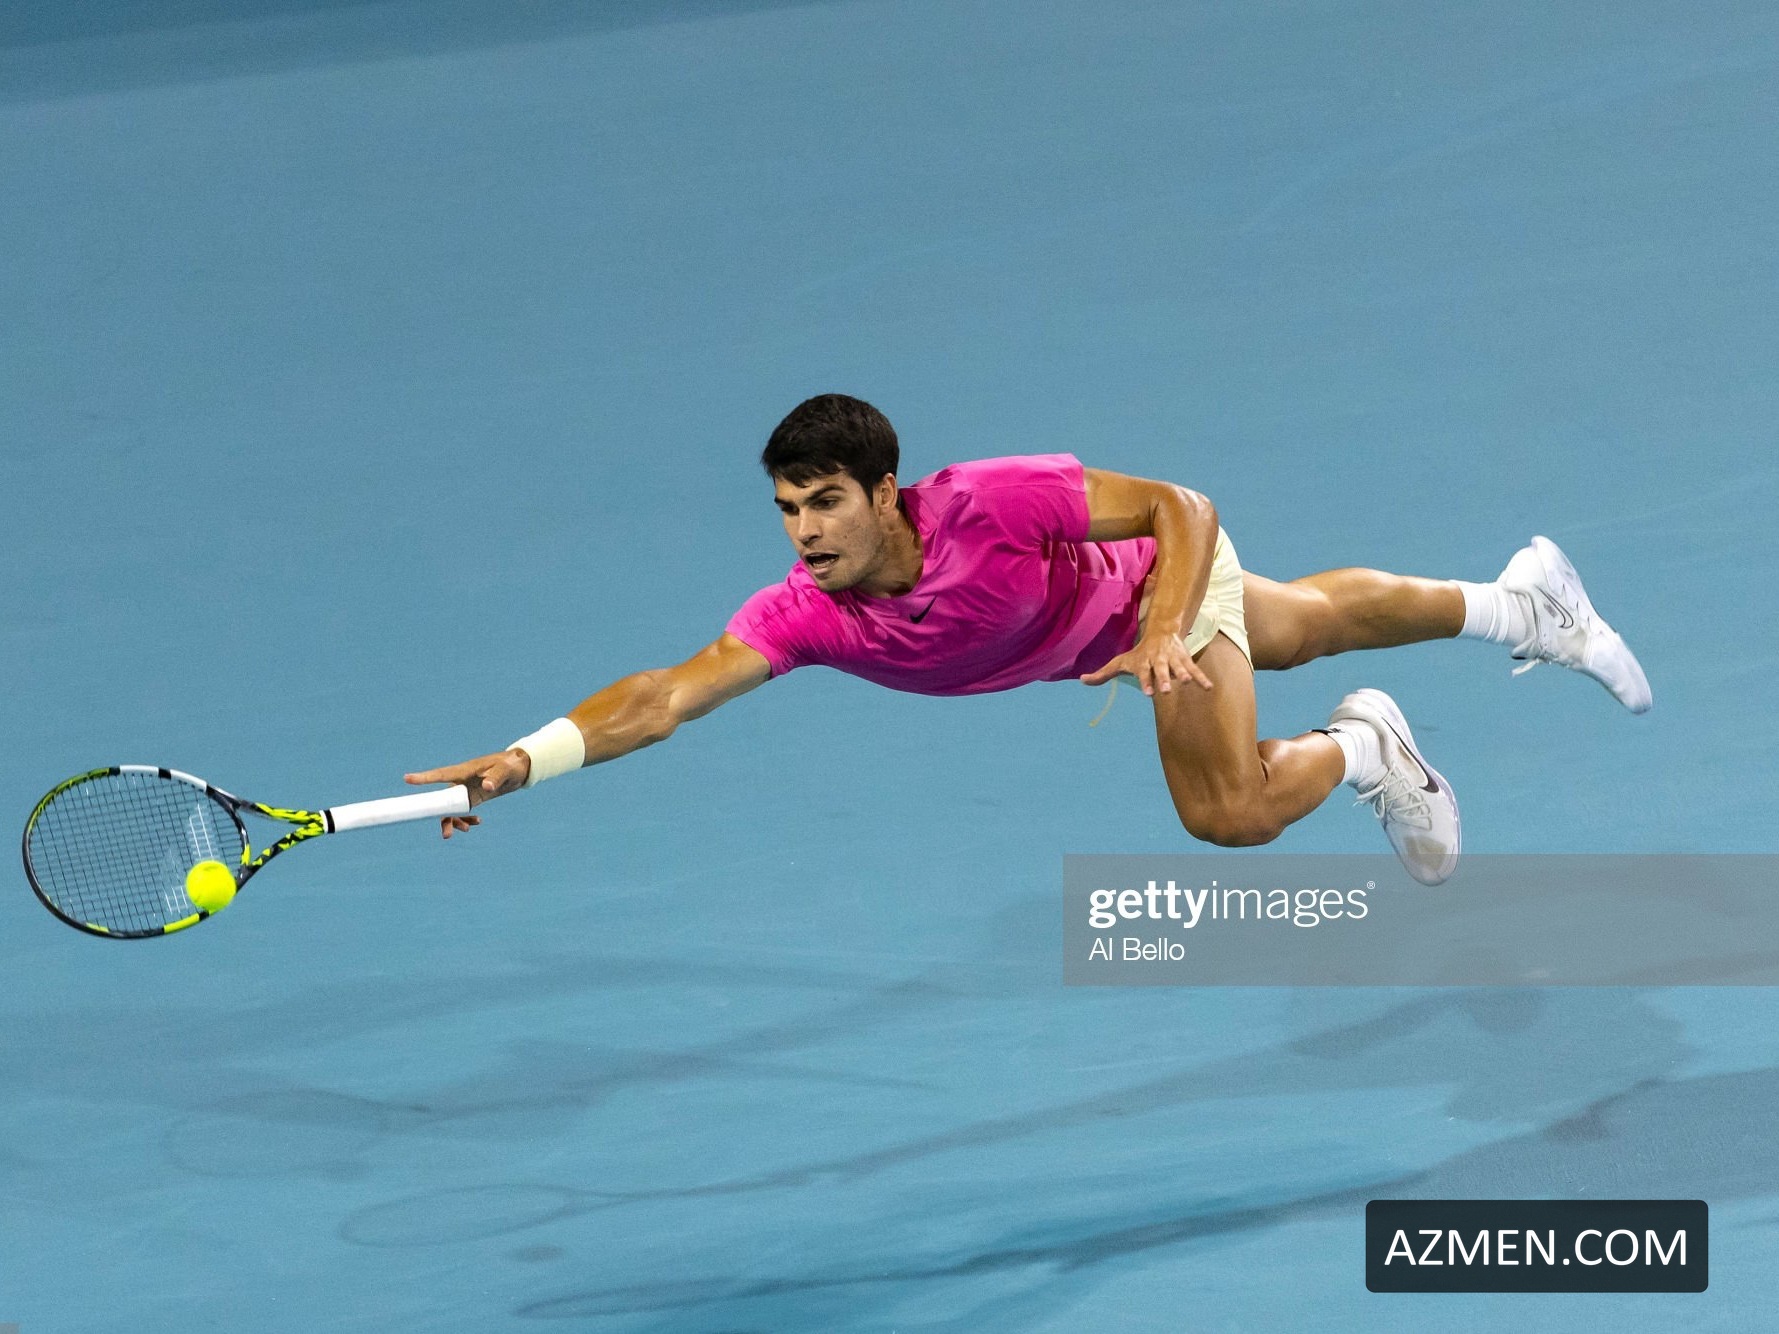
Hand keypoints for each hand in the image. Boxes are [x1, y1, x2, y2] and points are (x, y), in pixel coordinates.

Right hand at [403, 749, 531, 837]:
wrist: (520, 767)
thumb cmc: (510, 764)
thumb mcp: (505, 770)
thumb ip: (495, 778)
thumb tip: (486, 787)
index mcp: (465, 771)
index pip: (441, 775)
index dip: (424, 778)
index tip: (406, 779)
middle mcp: (462, 781)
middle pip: (444, 800)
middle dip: (442, 816)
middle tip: (446, 834)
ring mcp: (466, 790)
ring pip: (452, 808)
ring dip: (455, 821)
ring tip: (467, 830)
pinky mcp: (473, 797)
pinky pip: (463, 810)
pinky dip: (467, 818)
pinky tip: (476, 822)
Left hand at [1080, 632, 1212, 695]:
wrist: (1161, 631)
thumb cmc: (1138, 653)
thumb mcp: (1119, 661)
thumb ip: (1103, 674)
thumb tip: (1082, 680)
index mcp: (1143, 662)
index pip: (1143, 674)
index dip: (1145, 682)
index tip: (1148, 693)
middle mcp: (1158, 661)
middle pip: (1160, 670)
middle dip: (1163, 679)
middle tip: (1165, 691)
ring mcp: (1173, 660)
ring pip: (1179, 668)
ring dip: (1183, 675)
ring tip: (1187, 682)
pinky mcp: (1185, 660)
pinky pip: (1195, 669)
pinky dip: (1202, 678)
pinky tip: (1209, 688)